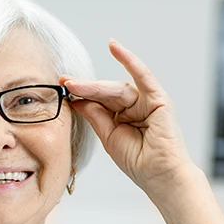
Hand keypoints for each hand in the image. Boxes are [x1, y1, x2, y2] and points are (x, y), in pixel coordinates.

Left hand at [62, 40, 197, 206]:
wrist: (160, 176)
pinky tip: (114, 47)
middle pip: (106, 93)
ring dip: (95, 85)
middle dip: (84, 88)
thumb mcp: (110, 138)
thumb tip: (78, 100)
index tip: (62, 89)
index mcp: (122, 118)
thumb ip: (96, 117)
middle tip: (65, 82)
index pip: (99, 102)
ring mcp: (147, 102)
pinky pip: (142, 75)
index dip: (81, 95)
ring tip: (75, 83)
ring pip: (117, 88)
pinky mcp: (158, 99)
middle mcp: (134, 107)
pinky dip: (129, 61)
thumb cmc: (139, 163)